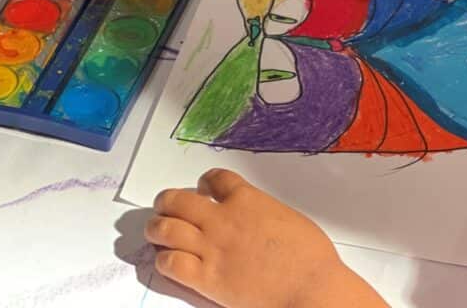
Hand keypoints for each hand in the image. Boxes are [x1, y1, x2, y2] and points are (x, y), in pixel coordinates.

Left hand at [146, 169, 387, 307]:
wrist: (309, 286)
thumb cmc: (309, 254)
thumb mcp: (287, 217)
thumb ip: (262, 211)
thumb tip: (254, 216)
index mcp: (246, 199)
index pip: (214, 178)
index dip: (204, 182)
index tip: (202, 188)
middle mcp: (222, 219)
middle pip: (178, 200)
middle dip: (167, 201)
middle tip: (166, 206)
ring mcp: (211, 249)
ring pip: (165, 228)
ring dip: (157, 227)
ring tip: (157, 230)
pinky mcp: (206, 279)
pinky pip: (170, 263)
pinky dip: (163, 260)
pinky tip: (167, 260)